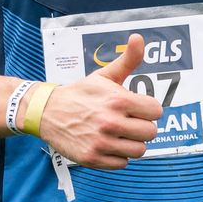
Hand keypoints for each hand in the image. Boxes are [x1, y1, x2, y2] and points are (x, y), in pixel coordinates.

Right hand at [36, 33, 161, 168]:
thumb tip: (138, 38)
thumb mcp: (104, 75)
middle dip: (142, 127)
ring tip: (119, 134)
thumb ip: (128, 60)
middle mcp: (111, 122)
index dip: (149, 110)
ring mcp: (101, 142)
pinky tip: (108, 144)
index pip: (156, 111)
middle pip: (151, 133)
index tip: (138, 109)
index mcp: (118, 100)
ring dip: (132, 143)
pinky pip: (122, 164)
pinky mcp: (92, 158)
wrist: (46, 112)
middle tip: (128, 122)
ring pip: (139, 150)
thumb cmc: (82, 93)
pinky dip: (118, 156)